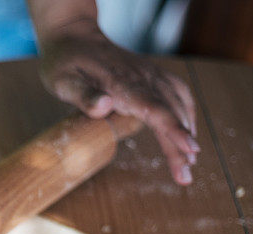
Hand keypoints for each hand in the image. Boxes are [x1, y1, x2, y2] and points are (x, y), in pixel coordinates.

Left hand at [38, 19, 199, 184]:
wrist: (73, 36)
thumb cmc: (64, 62)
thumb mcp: (62, 81)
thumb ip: (83, 95)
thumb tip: (104, 107)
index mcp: (121, 82)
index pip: (154, 108)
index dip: (173, 129)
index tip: (189, 149)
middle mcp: (142, 77)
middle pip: (170, 112)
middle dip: (181, 144)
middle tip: (185, 177)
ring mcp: (150, 74)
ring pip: (178, 104)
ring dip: (186, 133)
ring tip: (188, 164)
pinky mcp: (151, 75)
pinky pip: (178, 93)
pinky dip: (186, 114)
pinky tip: (187, 132)